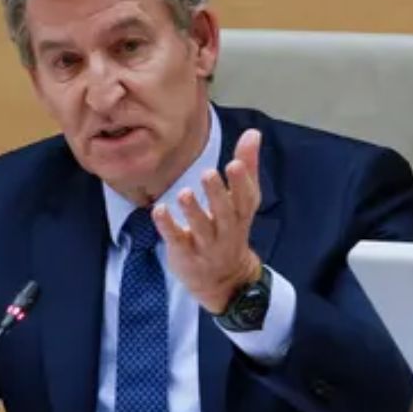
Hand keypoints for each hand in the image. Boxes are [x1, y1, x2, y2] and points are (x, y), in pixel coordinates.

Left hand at [153, 128, 262, 313]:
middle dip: (217, 194)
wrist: (224, 279)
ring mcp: (205, 245)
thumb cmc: (231, 228)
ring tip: (184, 193)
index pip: (245, 198)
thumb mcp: (243, 201)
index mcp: (240, 214)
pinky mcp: (185, 253)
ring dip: (193, 211)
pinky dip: (168, 226)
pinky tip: (159, 211)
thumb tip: (253, 132)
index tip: (235, 164)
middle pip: (224, 213)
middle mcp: (226, 230)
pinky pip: (176, 240)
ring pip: (200, 228)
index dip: (241, 183)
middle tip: (207, 174)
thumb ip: (247, 167)